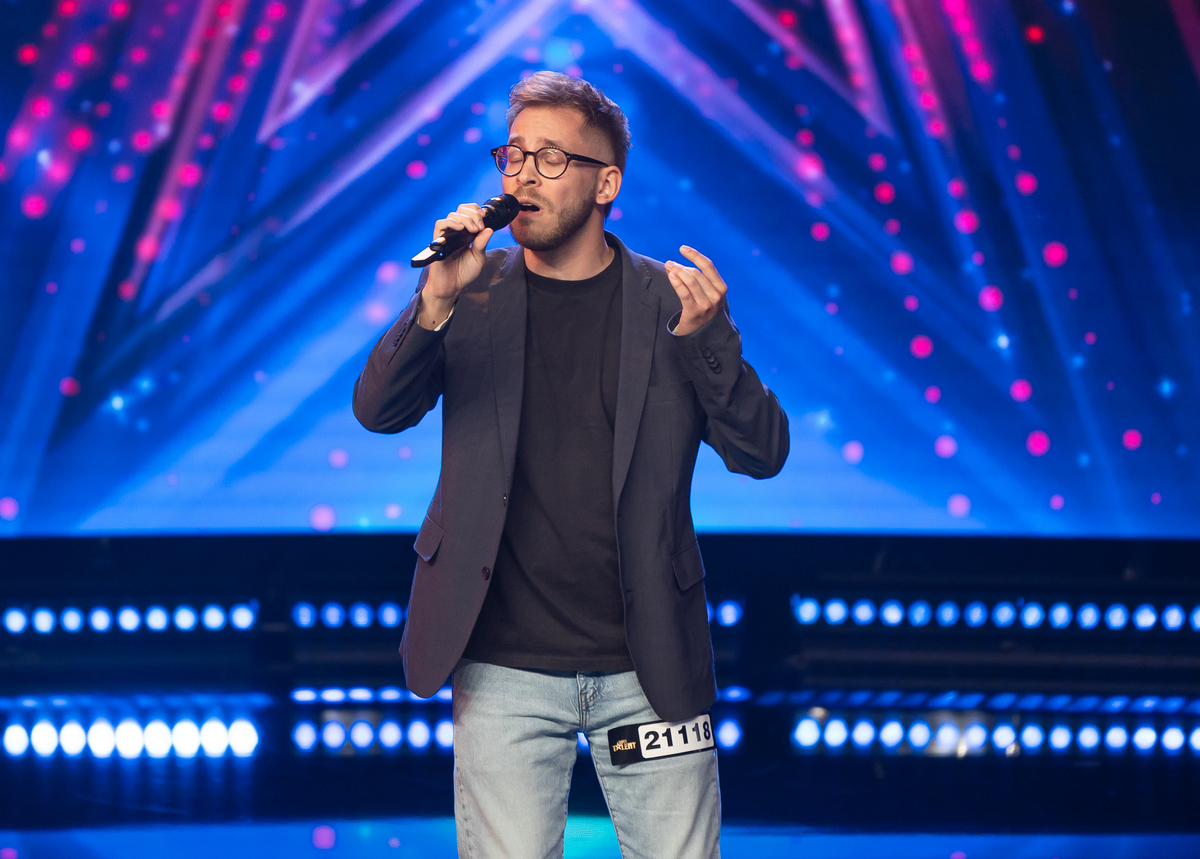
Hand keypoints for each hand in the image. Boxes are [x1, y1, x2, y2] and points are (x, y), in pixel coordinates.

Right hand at [419, 203, 494, 328]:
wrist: (451, 287)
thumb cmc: (464, 274)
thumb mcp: (478, 258)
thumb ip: (482, 244)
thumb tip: (489, 229)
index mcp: (466, 233)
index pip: (469, 212)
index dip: (476, 211)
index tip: (485, 218)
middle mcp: (456, 232)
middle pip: (461, 210)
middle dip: (473, 214)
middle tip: (479, 227)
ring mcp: (446, 235)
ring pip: (452, 215)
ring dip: (466, 219)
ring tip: (473, 230)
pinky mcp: (438, 241)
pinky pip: (440, 224)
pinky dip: (452, 223)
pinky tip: (461, 229)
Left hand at [665, 246, 727, 335]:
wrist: (701, 332)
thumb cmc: (702, 307)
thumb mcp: (706, 292)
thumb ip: (696, 277)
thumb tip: (675, 263)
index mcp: (721, 288)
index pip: (708, 266)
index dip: (694, 255)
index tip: (682, 249)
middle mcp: (716, 296)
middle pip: (696, 273)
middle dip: (681, 266)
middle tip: (669, 263)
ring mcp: (706, 305)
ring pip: (690, 281)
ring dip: (677, 272)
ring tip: (668, 267)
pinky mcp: (695, 312)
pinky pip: (684, 293)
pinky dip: (676, 282)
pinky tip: (670, 275)